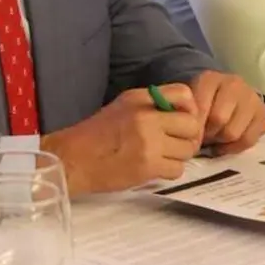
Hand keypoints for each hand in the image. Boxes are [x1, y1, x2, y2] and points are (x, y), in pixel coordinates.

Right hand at [42, 84, 203, 194]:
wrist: (73, 159)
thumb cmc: (95, 134)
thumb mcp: (122, 107)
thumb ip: (150, 105)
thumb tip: (181, 114)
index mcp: (139, 98)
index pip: (184, 94)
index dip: (189, 109)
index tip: (180, 121)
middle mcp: (146, 117)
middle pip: (191, 126)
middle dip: (187, 137)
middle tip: (174, 144)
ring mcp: (148, 142)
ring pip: (187, 150)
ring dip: (178, 156)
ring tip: (161, 157)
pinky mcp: (148, 166)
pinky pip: (177, 169)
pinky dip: (170, 171)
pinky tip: (155, 168)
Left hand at [188, 70, 264, 155]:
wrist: (228, 94)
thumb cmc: (203, 100)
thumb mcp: (190, 99)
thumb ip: (186, 112)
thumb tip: (189, 135)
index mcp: (210, 78)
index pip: (200, 107)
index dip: (193, 125)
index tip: (189, 133)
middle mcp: (234, 84)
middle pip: (218, 120)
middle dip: (207, 134)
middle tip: (202, 137)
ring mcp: (252, 99)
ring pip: (233, 133)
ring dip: (220, 141)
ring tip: (214, 138)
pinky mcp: (264, 115)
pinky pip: (248, 140)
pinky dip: (234, 148)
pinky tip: (225, 145)